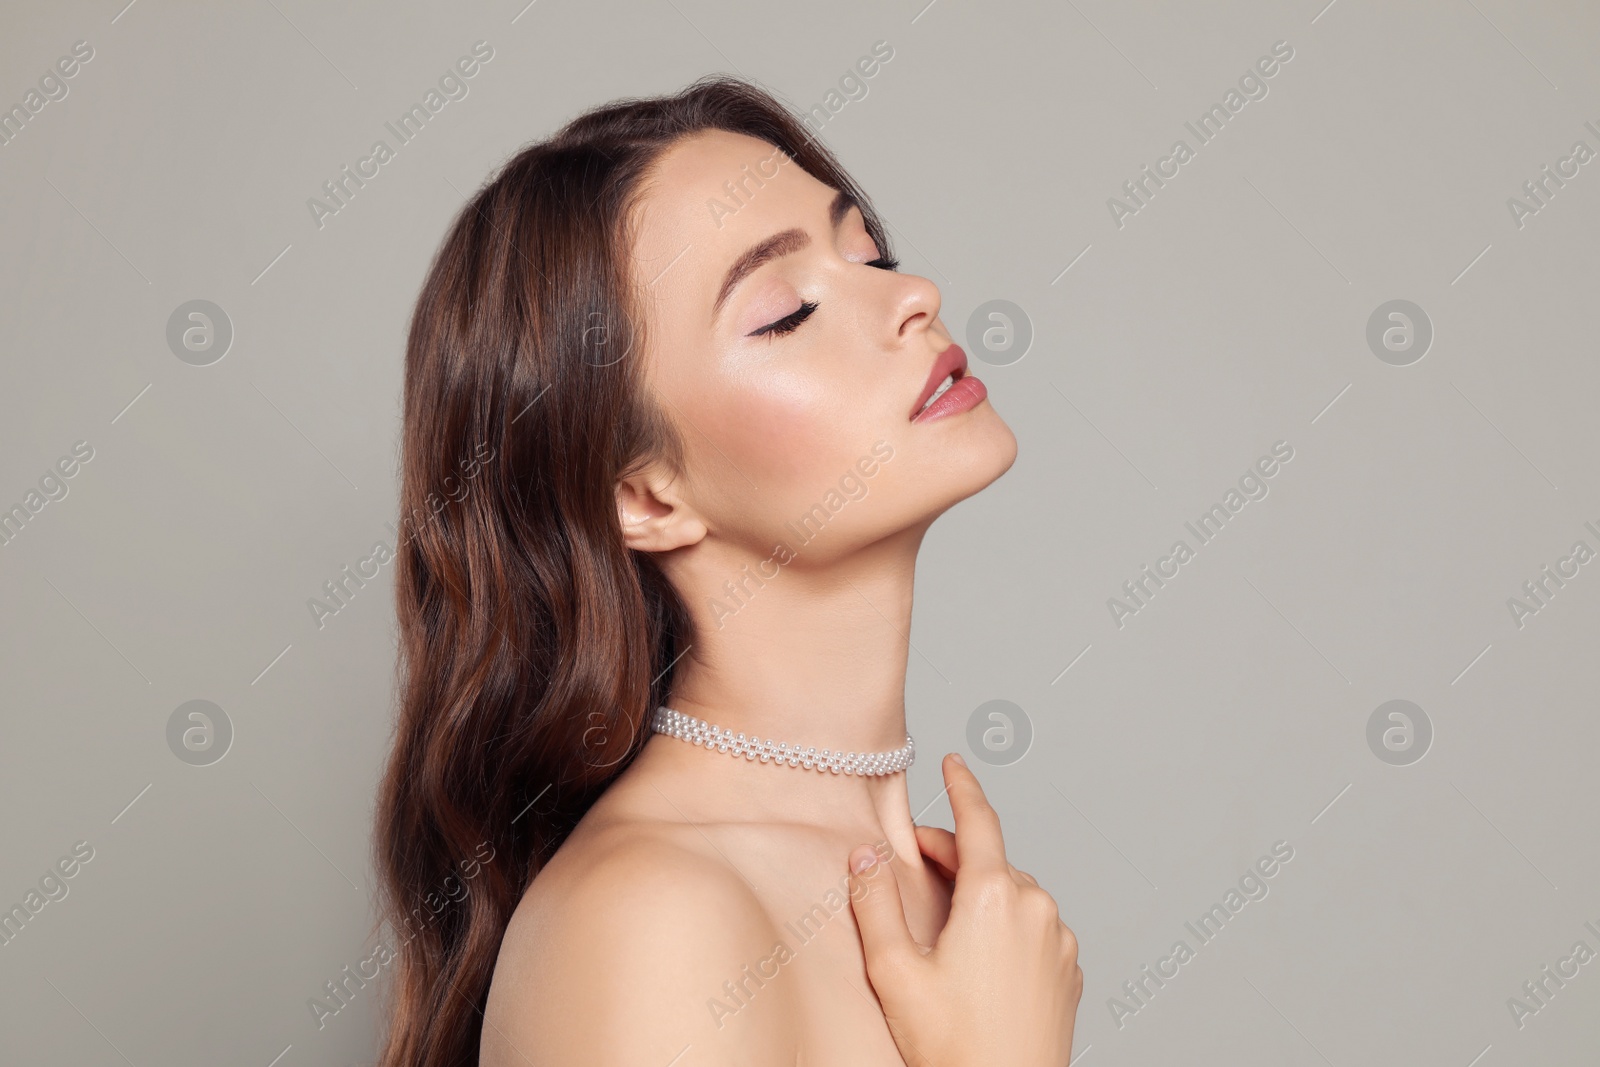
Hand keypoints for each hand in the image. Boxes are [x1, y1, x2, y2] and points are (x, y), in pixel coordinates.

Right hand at [847, 753, 1082, 1066]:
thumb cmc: (955, 1049)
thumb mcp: (895, 973)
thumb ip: (875, 905)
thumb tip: (865, 857)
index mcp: (995, 898)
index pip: (979, 821)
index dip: (963, 786)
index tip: (955, 762)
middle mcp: (1037, 909)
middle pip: (990, 859)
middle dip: (952, 855)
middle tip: (912, 867)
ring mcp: (1060, 941)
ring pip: (1014, 893)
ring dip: (980, 892)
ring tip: (942, 924)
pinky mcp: (1070, 970)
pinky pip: (1035, 926)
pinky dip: (1007, 924)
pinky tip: (977, 957)